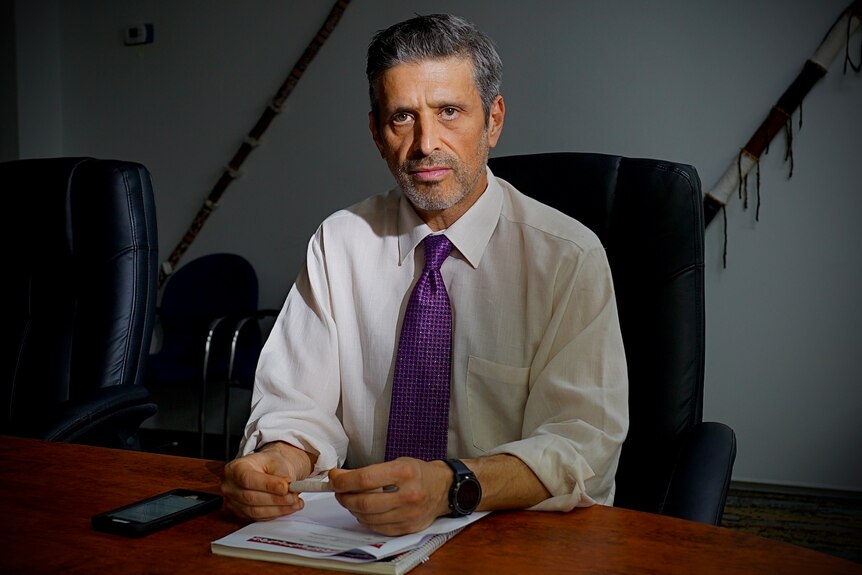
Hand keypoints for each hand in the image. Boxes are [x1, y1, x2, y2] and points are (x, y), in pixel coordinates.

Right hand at [221, 441, 313, 520]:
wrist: (267, 470)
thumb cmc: (269, 464)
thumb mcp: (277, 462)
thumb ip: (282, 475)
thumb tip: (288, 488)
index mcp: (235, 468)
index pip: (248, 479)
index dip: (267, 485)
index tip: (285, 487)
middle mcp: (230, 486)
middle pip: (251, 497)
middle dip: (276, 499)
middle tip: (294, 496)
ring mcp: (233, 502)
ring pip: (255, 511)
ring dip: (278, 509)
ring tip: (294, 502)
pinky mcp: (241, 513)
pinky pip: (259, 517)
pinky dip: (275, 514)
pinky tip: (287, 508)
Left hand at [328, 458, 451, 535]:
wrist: (444, 489)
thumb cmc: (420, 473)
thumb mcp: (397, 462)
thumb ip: (371, 471)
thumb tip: (342, 477)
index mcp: (405, 472)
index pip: (365, 479)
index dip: (343, 480)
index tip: (334, 478)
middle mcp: (408, 495)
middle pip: (363, 502)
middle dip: (344, 497)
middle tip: (339, 490)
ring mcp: (408, 514)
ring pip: (367, 517)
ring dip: (352, 509)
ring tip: (352, 499)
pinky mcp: (407, 528)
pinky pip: (377, 528)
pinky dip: (365, 519)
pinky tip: (365, 511)